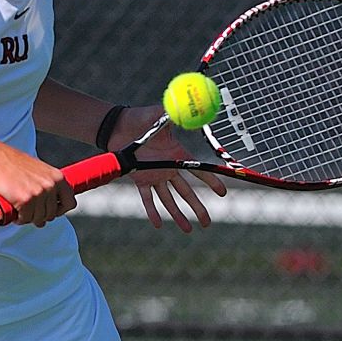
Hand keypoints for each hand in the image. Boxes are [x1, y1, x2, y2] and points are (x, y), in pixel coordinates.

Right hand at [0, 144, 76, 227]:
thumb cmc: (15, 164)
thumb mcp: (40, 170)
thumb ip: (49, 184)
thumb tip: (53, 203)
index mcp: (57, 177)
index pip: (70, 202)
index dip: (61, 210)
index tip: (53, 212)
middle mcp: (50, 186)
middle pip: (52, 214)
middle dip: (41, 216)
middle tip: (31, 211)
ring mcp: (38, 194)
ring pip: (39, 218)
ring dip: (29, 218)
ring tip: (22, 211)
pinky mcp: (25, 200)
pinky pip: (26, 219)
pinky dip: (20, 219)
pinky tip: (16, 212)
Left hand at [109, 105, 226, 232]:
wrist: (119, 126)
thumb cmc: (141, 118)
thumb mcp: (161, 114)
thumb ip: (176, 114)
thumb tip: (194, 109)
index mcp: (177, 154)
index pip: (198, 171)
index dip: (211, 181)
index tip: (222, 193)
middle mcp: (168, 168)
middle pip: (186, 192)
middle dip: (198, 207)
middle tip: (207, 223)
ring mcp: (154, 175)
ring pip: (169, 200)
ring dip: (178, 215)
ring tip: (188, 230)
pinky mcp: (140, 179)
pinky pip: (147, 198)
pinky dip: (152, 211)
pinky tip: (158, 225)